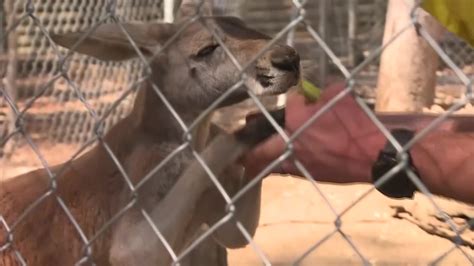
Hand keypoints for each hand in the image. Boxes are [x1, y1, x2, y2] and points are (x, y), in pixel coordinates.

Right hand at [243, 82, 385, 182]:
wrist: (379, 151)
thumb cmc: (344, 166)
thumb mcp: (310, 171)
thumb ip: (285, 166)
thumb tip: (264, 168)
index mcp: (290, 141)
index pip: (261, 145)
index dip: (249, 149)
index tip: (242, 152)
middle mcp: (296, 117)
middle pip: (283, 112)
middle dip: (282, 118)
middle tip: (287, 125)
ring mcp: (315, 100)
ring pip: (306, 100)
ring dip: (312, 109)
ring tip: (330, 121)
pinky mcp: (333, 89)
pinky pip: (327, 94)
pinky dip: (332, 102)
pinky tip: (343, 113)